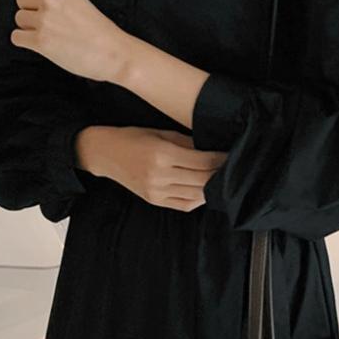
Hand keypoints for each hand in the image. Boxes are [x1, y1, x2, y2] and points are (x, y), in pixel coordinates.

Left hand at [12, 0, 127, 81]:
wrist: (112, 51)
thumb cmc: (96, 27)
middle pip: (19, 0)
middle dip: (29, 11)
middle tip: (47, 22)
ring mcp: (44, 19)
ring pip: (19, 19)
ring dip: (29, 28)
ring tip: (50, 33)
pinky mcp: (41, 41)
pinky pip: (16, 37)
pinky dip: (25, 42)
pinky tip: (41, 44)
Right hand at [77, 126, 223, 213]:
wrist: (106, 153)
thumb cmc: (134, 138)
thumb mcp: (161, 134)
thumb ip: (187, 143)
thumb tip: (212, 149)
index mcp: (163, 155)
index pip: (202, 161)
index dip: (219, 159)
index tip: (230, 155)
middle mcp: (160, 176)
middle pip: (201, 180)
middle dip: (219, 174)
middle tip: (231, 168)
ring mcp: (157, 192)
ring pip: (195, 195)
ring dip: (211, 188)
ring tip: (221, 179)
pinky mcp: (155, 201)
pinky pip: (184, 205)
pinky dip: (198, 199)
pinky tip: (205, 190)